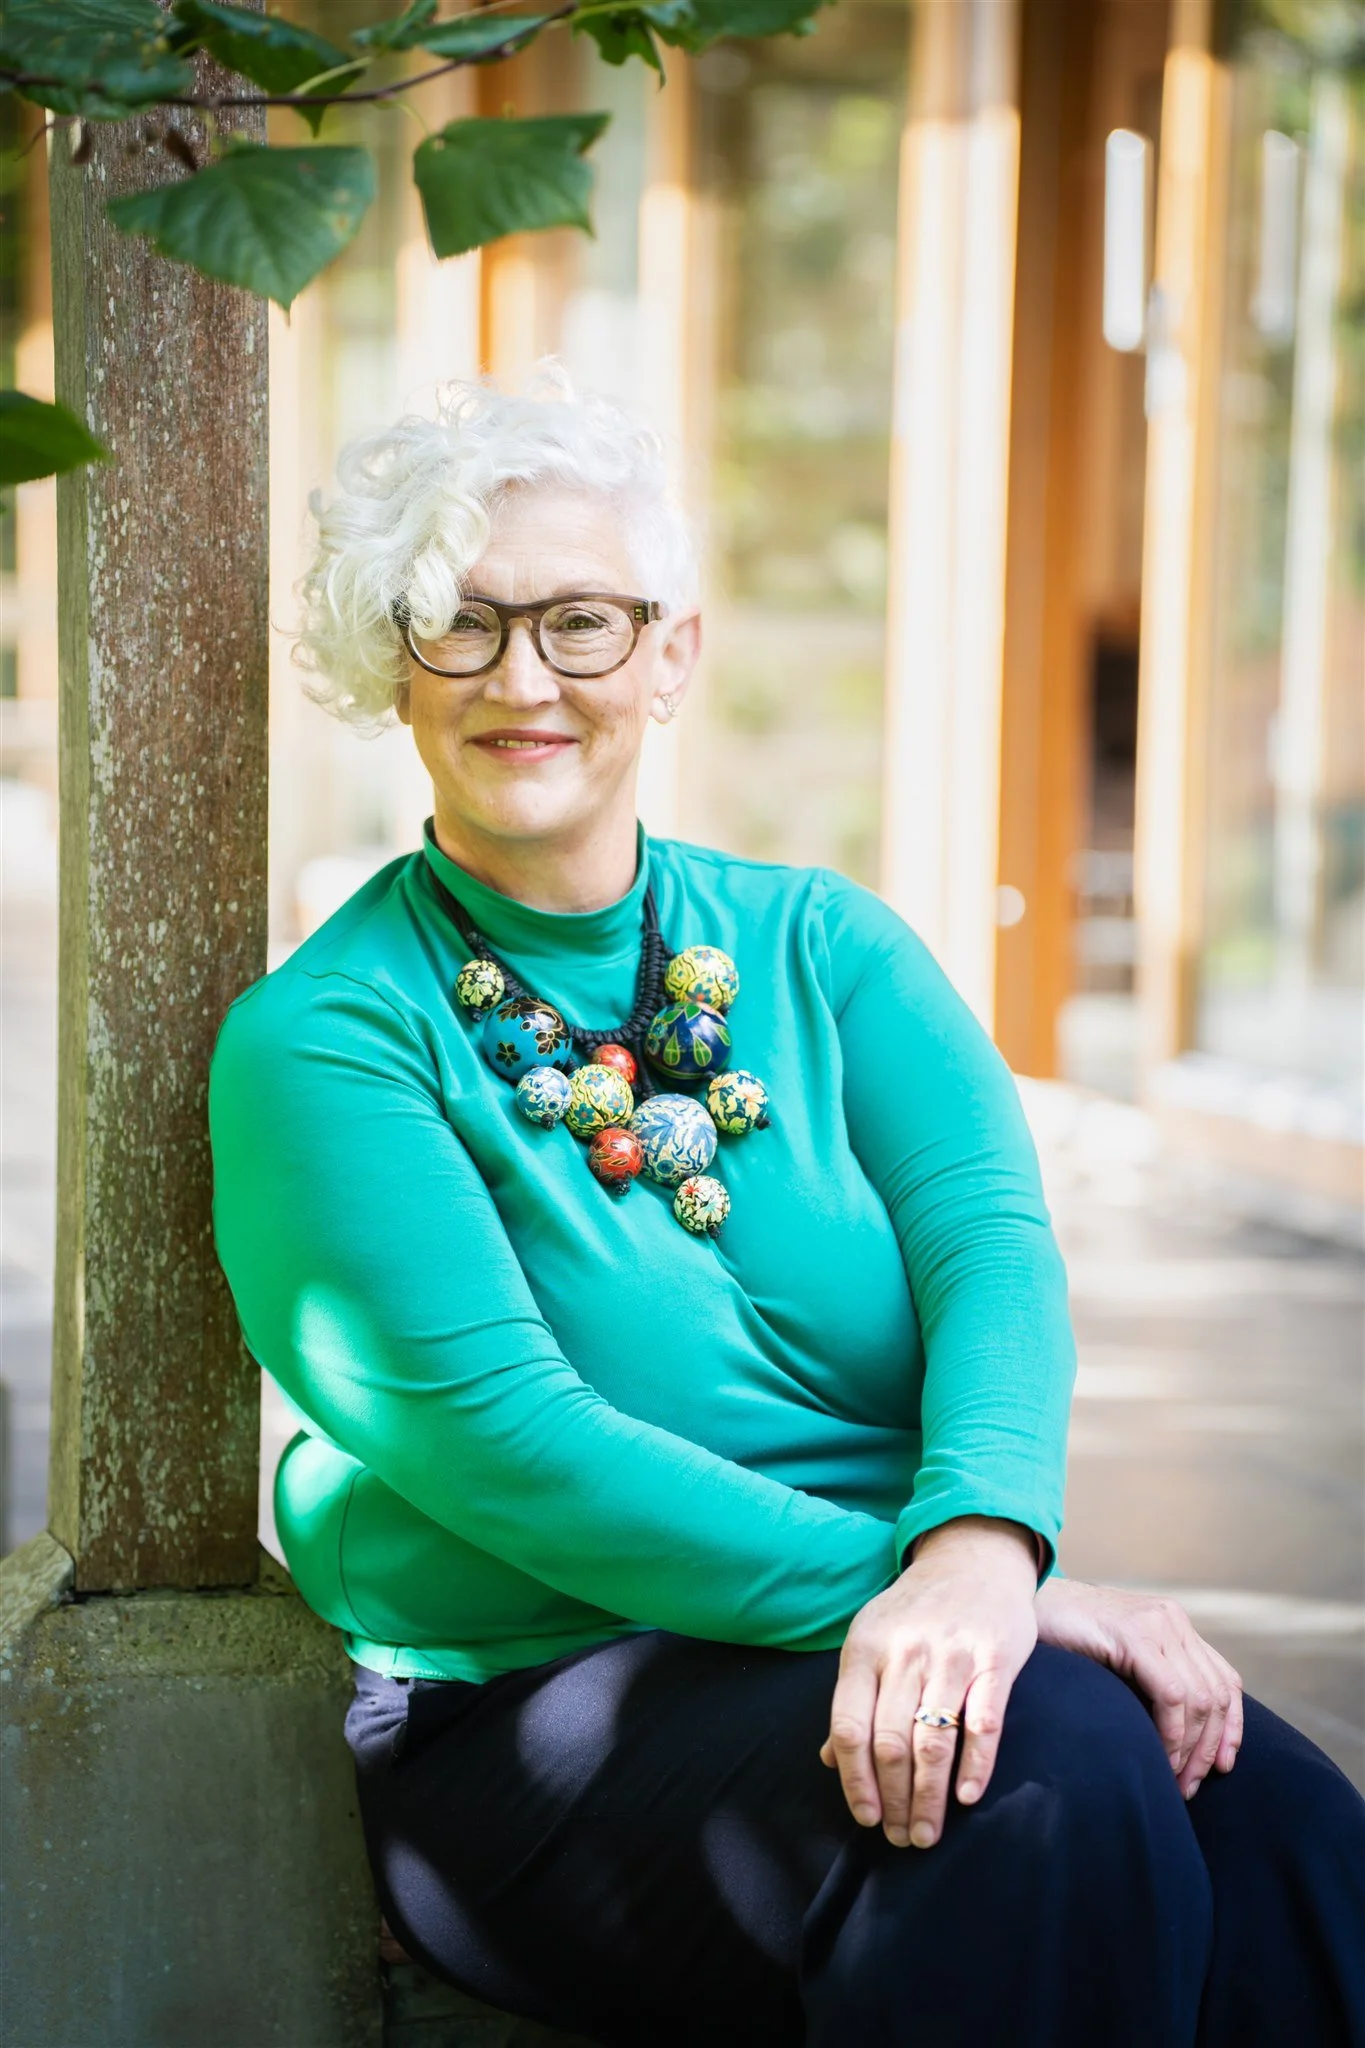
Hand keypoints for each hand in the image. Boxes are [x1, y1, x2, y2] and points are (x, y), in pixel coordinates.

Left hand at [820, 1516, 1037, 1849]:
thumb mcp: (872, 1640)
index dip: (855, 1780)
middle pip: (891, 1742)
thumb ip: (854, 1698)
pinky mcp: (994, 1657)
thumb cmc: (915, 1610)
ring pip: (933, 1740)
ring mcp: (950, 1654)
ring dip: (929, 1797)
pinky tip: (967, 1796)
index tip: (866, 1818)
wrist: (972, 1558)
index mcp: (865, 1648)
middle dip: (894, 1800)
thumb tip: (829, 1759)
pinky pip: (983, 1721)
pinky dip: (975, 1764)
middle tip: (902, 1838)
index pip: (850, 1727)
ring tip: (927, 1832)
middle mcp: (904, 1652)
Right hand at [1035, 1576, 1242, 1797]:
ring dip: (1192, 1749)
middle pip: (1216, 1694)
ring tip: (1176, 1781)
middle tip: (1190, 1787)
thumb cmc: (1064, 1641)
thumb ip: (1150, 1679)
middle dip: (1210, 1749)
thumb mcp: (1119, 1659)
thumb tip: (1183, 1737)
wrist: (1028, 1605)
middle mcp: (1172, 1620)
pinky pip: (1172, 1695)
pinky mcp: (1135, 1635)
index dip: (1231, 1727)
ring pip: (1199, 1699)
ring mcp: (1156, 1623)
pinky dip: (1173, 1734)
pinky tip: (1162, 1757)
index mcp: (1173, 1624)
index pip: (1224, 1680)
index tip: (1223, 1767)